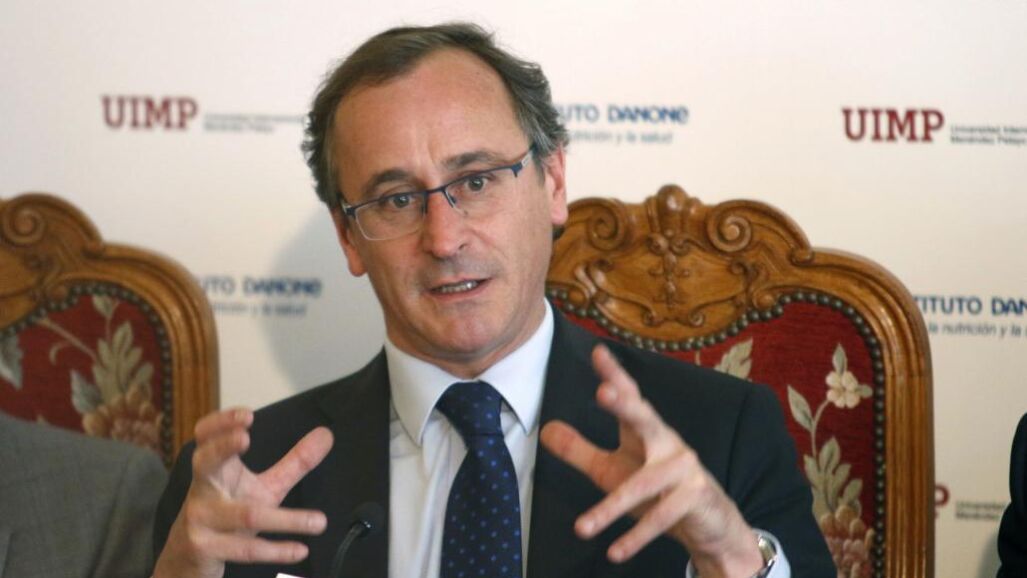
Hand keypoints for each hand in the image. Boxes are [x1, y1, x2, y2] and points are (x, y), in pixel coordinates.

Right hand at [154, 408, 333, 577]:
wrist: (189, 557)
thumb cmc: (229, 511)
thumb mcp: (264, 487)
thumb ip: (294, 463)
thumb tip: (326, 435)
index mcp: (216, 469)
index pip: (207, 438)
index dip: (221, 424)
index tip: (247, 415)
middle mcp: (203, 489)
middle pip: (204, 463)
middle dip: (221, 449)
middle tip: (244, 437)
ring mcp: (201, 520)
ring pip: (245, 515)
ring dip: (286, 519)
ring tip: (320, 521)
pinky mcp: (205, 549)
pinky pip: (245, 549)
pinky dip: (275, 551)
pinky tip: (301, 549)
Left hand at [540, 345, 763, 577]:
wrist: (710, 525)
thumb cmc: (656, 491)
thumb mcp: (611, 471)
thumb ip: (579, 451)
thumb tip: (545, 430)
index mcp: (646, 431)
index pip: (629, 398)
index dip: (614, 374)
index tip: (598, 353)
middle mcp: (667, 442)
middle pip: (645, 418)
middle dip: (625, 404)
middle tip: (604, 390)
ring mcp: (685, 469)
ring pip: (644, 484)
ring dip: (611, 509)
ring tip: (581, 529)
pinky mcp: (695, 498)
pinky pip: (661, 517)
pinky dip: (636, 536)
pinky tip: (613, 551)